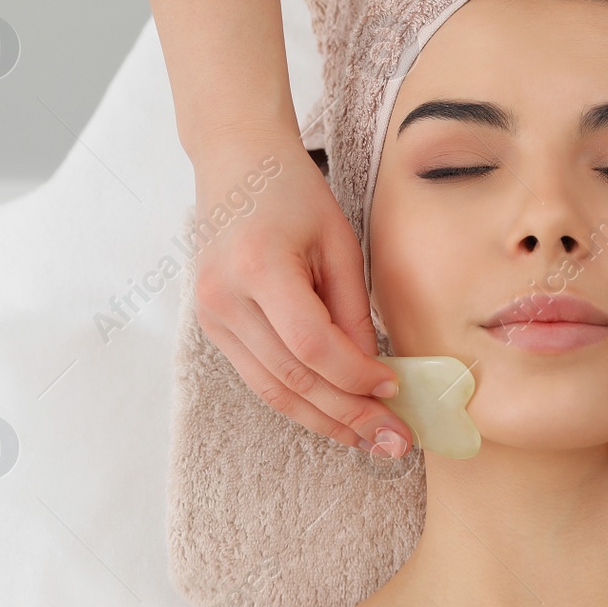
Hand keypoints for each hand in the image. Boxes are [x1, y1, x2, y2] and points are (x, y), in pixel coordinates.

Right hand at [189, 130, 412, 457]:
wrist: (236, 163)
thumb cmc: (295, 194)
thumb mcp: (340, 242)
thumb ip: (353, 310)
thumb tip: (374, 375)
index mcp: (258, 268)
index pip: (311, 346)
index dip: (356, 377)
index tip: (396, 391)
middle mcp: (224, 299)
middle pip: (291, 379)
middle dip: (347, 417)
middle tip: (394, 443)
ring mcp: (211, 317)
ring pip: (272, 391)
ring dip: (324, 421)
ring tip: (370, 441)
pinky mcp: (213, 327)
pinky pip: (260, 377)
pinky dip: (301, 400)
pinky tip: (337, 413)